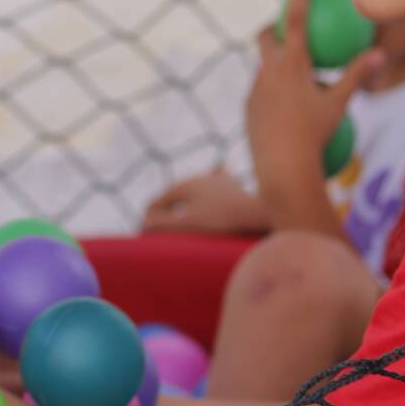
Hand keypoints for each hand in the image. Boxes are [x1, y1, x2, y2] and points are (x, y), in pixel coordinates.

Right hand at [141, 169, 268, 232]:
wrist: (261, 214)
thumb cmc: (223, 222)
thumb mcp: (188, 225)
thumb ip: (163, 224)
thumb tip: (144, 221)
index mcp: (184, 185)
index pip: (157, 202)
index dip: (149, 220)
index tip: (145, 237)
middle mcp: (198, 177)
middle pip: (174, 194)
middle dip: (164, 210)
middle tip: (157, 230)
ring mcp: (217, 179)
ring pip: (193, 185)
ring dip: (184, 198)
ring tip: (178, 207)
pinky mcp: (233, 185)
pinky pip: (220, 175)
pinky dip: (214, 175)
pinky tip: (218, 168)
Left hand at [245, 0, 384, 195]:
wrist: (281, 166)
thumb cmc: (315, 135)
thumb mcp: (339, 104)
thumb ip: (357, 76)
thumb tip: (382, 53)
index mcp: (290, 65)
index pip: (295, 20)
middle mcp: (266, 71)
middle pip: (265, 37)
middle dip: (273, 26)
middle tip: (286, 26)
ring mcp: (253, 90)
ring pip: (263, 68)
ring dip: (276, 65)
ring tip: (292, 70)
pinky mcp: (248, 108)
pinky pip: (261, 94)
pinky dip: (274, 93)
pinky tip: (285, 104)